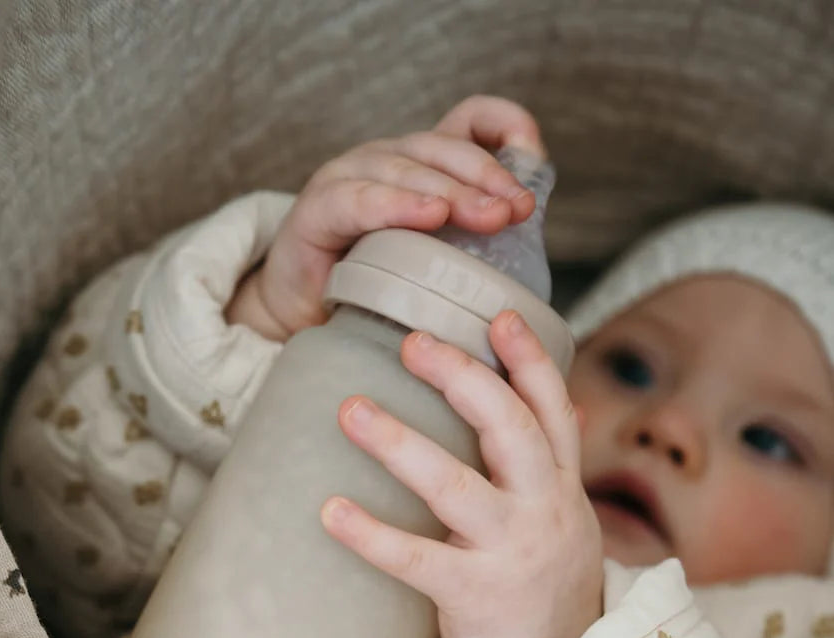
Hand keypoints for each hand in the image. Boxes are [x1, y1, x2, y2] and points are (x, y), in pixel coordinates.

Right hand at [226, 96, 545, 341]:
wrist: (300, 319)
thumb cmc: (369, 292)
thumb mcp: (431, 262)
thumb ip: (472, 242)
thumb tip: (528, 239)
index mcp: (419, 166)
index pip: (467, 122)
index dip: (504, 126)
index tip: (533, 156)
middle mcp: (385, 160)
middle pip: (444, 147)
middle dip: (487, 176)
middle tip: (516, 210)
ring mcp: (348, 178)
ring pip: (407, 168)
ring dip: (452, 191)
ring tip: (488, 216)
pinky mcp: (316, 208)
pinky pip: (360, 199)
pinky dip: (397, 205)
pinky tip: (428, 217)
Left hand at [320, 313, 603, 637]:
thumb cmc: (549, 589)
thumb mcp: (569, 520)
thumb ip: (558, 464)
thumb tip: (567, 402)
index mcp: (563, 487)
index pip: (552, 409)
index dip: (528, 359)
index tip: (496, 315)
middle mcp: (544, 510)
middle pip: (509, 429)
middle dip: (462, 378)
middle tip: (410, 342)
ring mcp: (510, 552)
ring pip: (456, 486)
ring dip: (401, 443)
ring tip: (350, 410)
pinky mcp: (474, 595)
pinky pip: (416, 559)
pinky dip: (371, 534)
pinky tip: (330, 511)